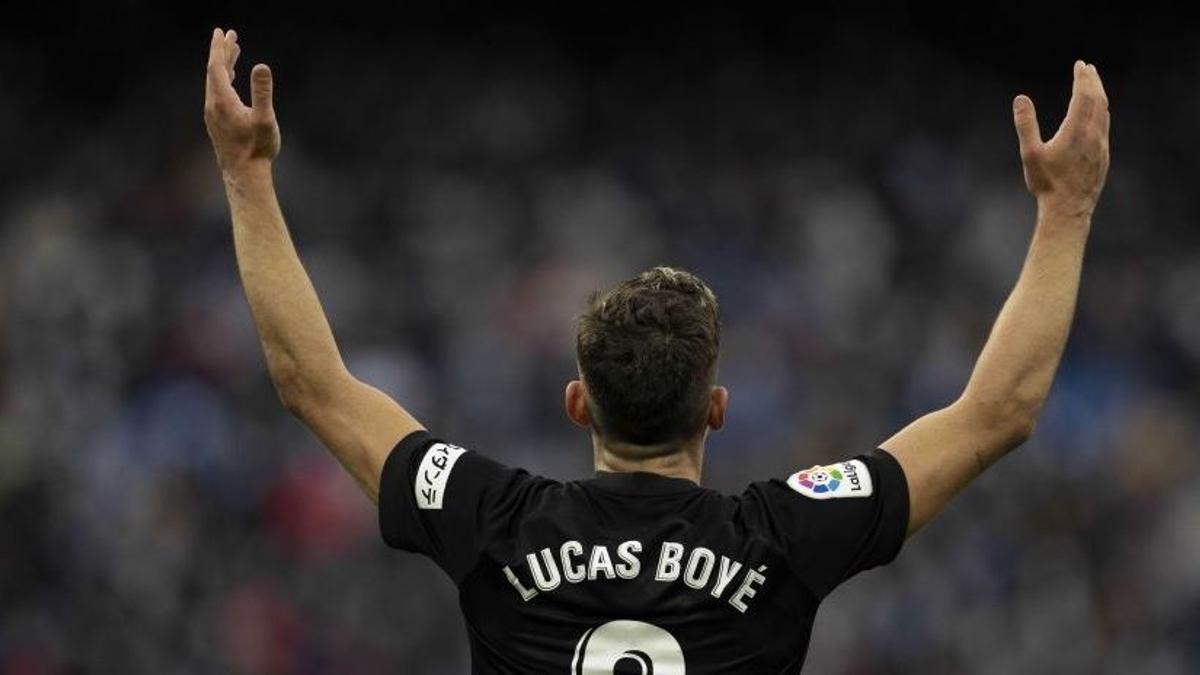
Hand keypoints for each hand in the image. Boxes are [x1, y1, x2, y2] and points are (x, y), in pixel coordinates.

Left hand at [204, 28, 280, 171]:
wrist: (244, 175)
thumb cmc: (257, 149)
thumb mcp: (265, 119)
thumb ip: (262, 92)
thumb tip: (261, 66)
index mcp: (222, 101)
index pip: (217, 66)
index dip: (220, 48)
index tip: (223, 32)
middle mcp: (213, 105)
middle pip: (214, 71)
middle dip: (221, 52)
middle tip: (229, 35)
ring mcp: (213, 114)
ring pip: (215, 82)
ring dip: (223, 65)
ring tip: (233, 51)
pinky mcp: (216, 122)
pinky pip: (217, 92)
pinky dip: (223, 79)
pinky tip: (230, 80)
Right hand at [1013, 61, 1109, 218]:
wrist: (1069, 210)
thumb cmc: (1046, 183)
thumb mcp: (1030, 153)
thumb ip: (1026, 124)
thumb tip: (1021, 98)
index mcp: (1076, 131)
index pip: (1083, 96)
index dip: (1082, 78)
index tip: (1080, 64)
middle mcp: (1093, 135)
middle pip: (1098, 100)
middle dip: (1093, 82)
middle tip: (1088, 68)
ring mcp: (1101, 146)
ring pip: (1104, 113)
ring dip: (1100, 95)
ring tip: (1094, 85)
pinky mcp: (1103, 157)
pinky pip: (1105, 127)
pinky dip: (1102, 112)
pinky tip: (1098, 114)